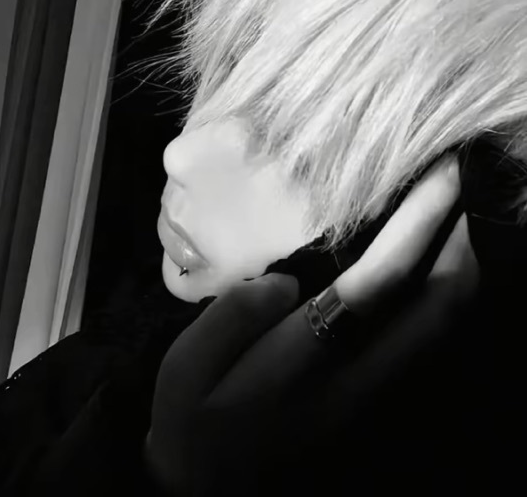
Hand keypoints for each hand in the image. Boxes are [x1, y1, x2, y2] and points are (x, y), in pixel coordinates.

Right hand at [145, 157, 479, 495]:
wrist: (211, 484)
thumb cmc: (192, 417)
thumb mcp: (186, 367)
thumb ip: (232, 318)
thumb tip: (284, 280)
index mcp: (301, 366)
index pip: (373, 289)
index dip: (412, 229)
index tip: (432, 177)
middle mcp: (354, 379)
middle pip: (434, 308)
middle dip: (456, 238)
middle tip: (456, 179)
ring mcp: (372, 391)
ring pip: (441, 326)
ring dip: (458, 263)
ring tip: (453, 210)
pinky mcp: (374, 393)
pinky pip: (428, 337)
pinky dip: (443, 291)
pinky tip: (434, 262)